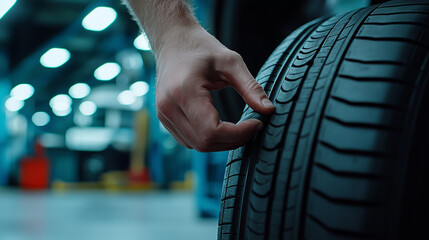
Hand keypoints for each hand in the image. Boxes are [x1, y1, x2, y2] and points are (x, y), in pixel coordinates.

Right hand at [155, 26, 274, 151]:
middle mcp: (169, 107)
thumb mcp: (231, 61)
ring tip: (240, 127)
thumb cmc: (200, 47)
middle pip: (205, 143)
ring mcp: (164, 115)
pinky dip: (209, 139)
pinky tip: (222, 126)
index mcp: (184, 91)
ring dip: (222, 142)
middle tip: (253, 126)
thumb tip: (269, 110)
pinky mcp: (164, 119)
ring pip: (197, 146)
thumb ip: (251, 87)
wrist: (172, 40)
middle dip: (233, 140)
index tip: (256, 123)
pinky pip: (189, 140)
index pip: (211, 131)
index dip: (238, 134)